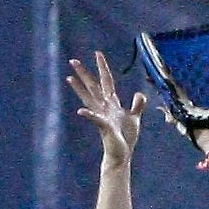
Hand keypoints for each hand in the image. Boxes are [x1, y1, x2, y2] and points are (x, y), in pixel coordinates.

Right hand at [67, 51, 146, 166]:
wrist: (122, 154)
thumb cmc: (125, 137)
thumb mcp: (134, 118)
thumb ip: (137, 105)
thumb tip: (139, 93)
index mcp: (111, 103)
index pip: (106, 81)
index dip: (102, 67)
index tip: (97, 54)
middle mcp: (104, 107)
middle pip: (93, 86)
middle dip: (84, 73)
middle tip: (73, 60)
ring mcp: (102, 116)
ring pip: (89, 98)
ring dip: (79, 88)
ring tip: (69, 78)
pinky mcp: (104, 127)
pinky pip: (95, 119)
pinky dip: (89, 114)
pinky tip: (81, 111)